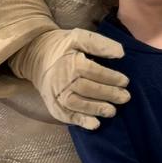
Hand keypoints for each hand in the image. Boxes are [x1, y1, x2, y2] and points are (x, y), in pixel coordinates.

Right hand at [10, 28, 129, 127]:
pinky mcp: (53, 105)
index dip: (111, 77)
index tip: (125, 82)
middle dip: (108, 94)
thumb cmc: (62, 47)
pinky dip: (81, 121)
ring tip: (112, 111)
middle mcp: (62, 80)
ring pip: (78, 104)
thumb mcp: (79, 37)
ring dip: (96, 109)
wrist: (36, 56)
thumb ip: (99, 43)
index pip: (94, 71)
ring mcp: (57, 94)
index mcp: (70, 62)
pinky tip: (95, 124)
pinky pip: (66, 115)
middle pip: (88, 89)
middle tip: (125, 97)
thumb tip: (120, 53)